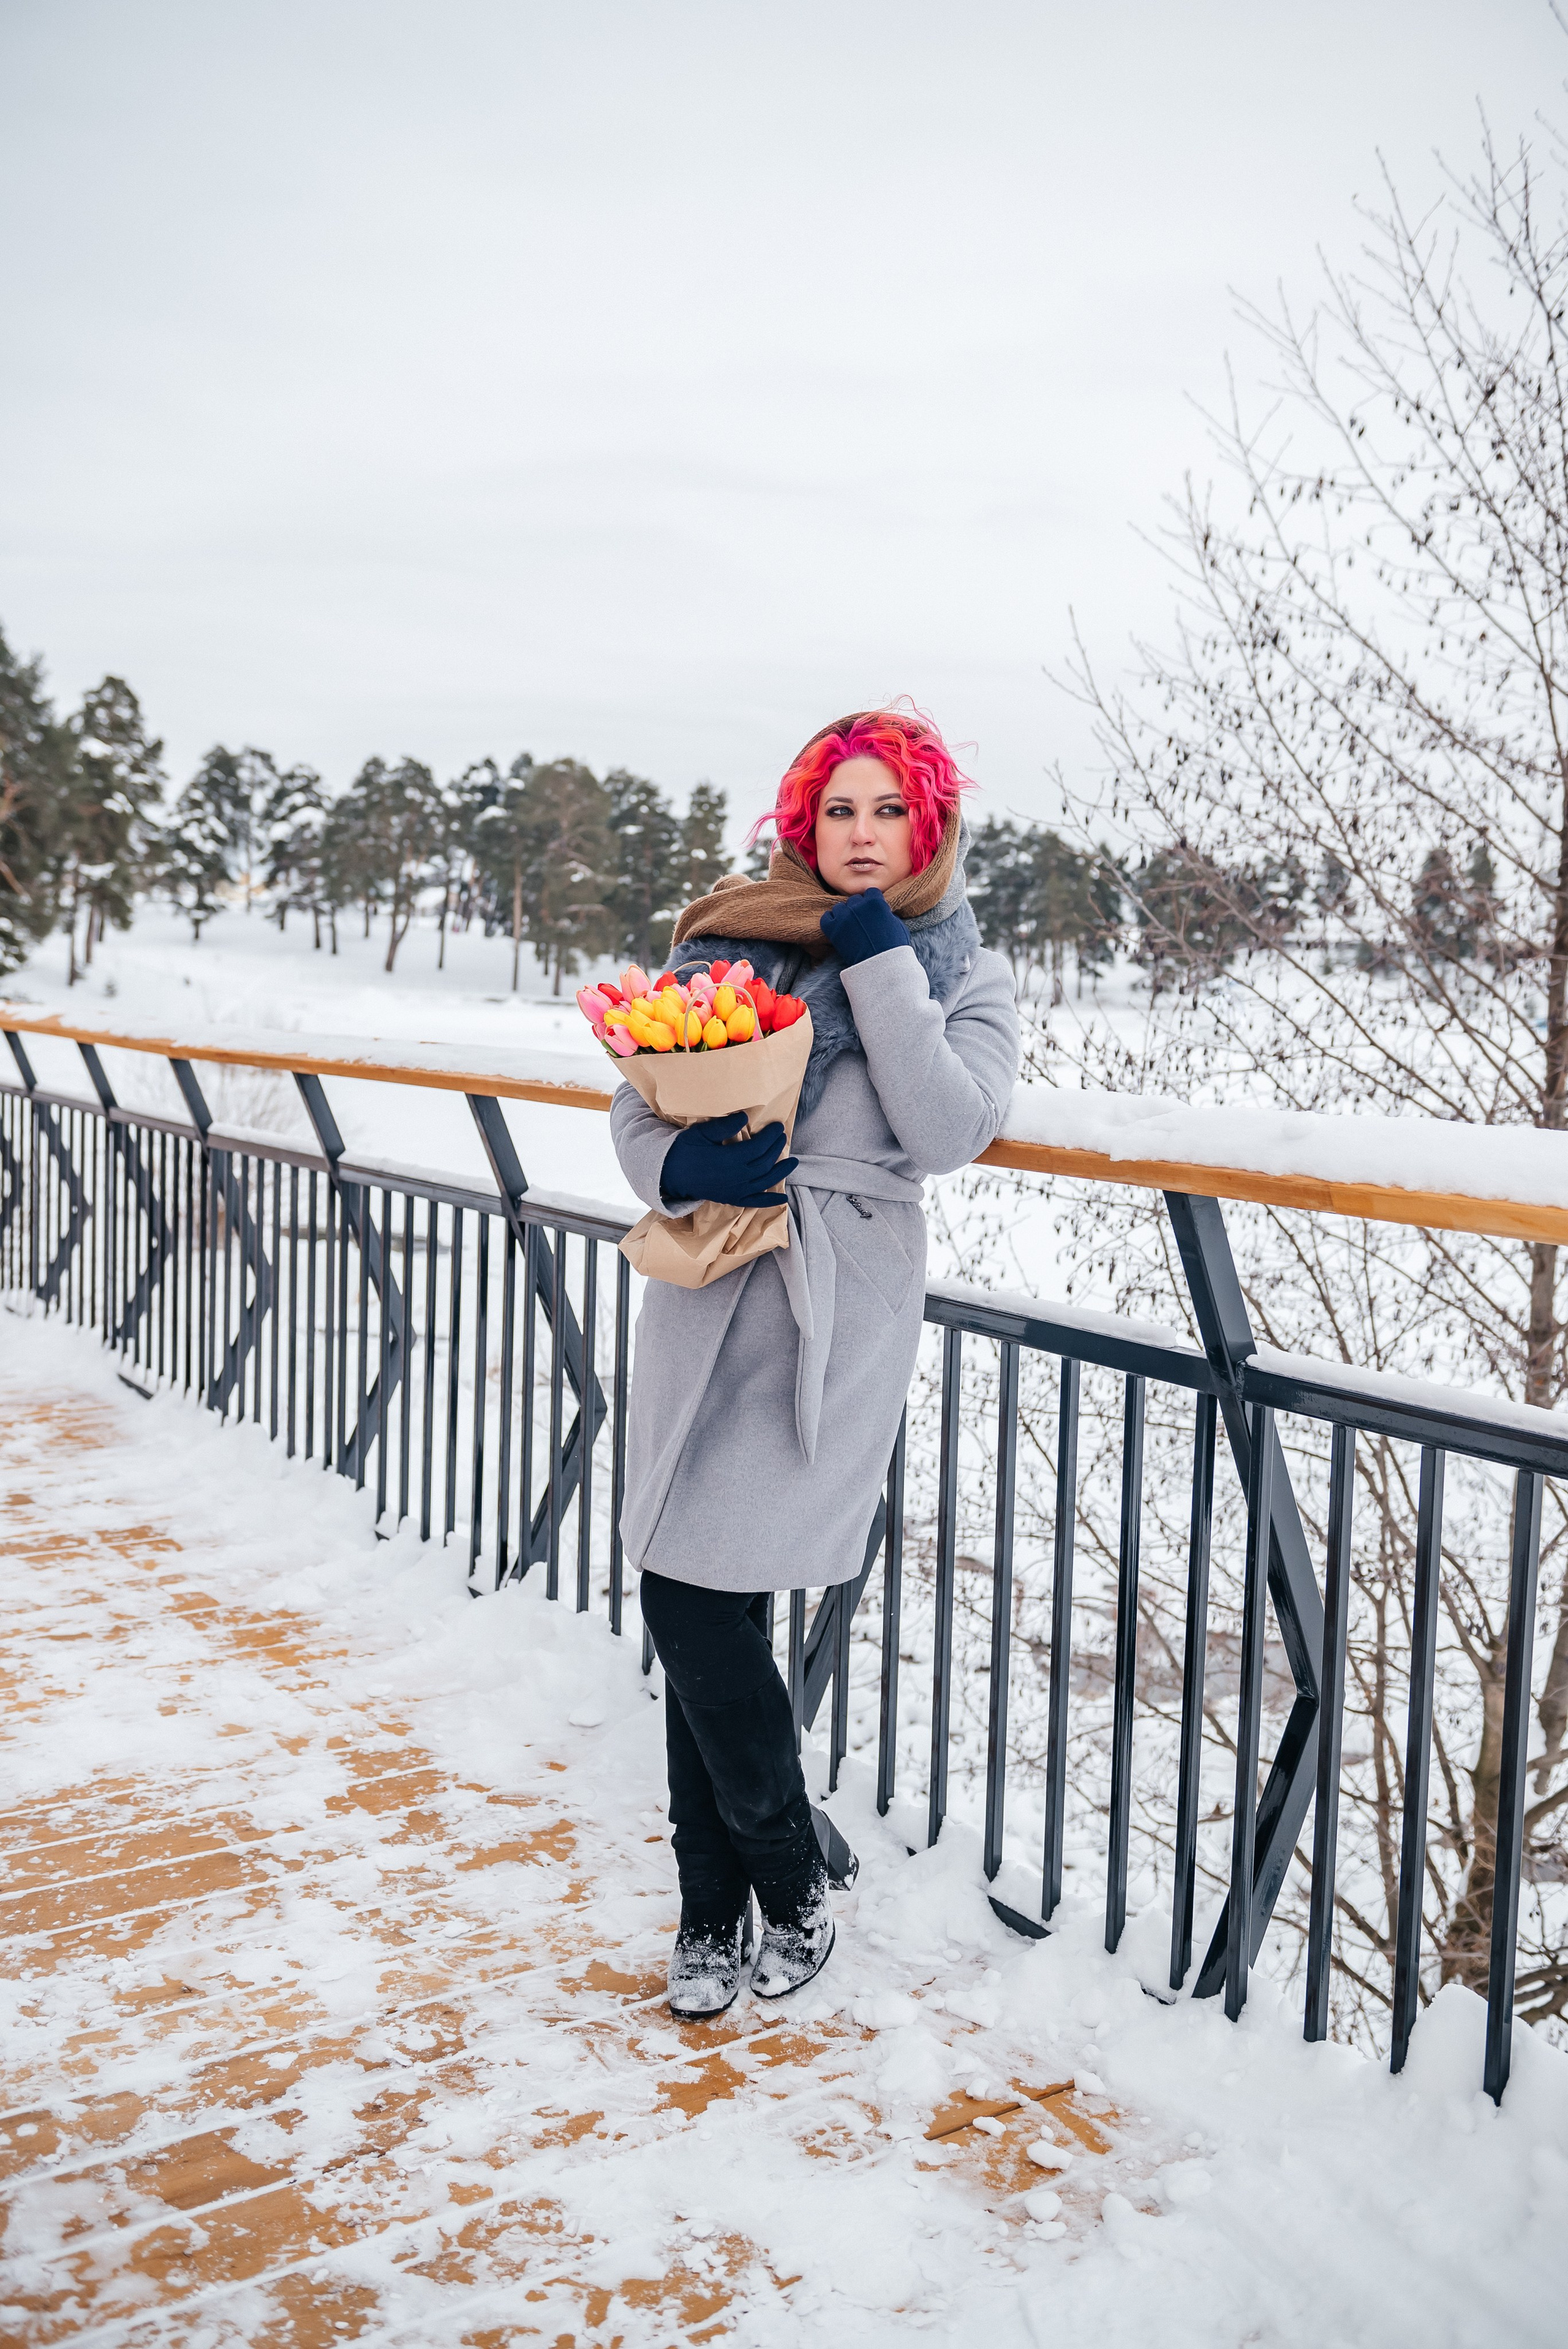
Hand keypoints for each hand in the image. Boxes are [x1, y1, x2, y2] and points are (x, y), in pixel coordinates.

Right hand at [661, 1112, 797, 1208]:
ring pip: (764, 1182)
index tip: (778, 1127)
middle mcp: (737, 1178)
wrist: (669, 1173)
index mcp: (730, 1160)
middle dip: (776, 1149)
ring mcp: (735, 1190)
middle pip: (764, 1163)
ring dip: (780, 1172)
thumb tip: (745, 1118)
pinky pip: (754, 1202)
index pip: (758, 1147)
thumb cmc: (684, 1149)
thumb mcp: (702, 1133)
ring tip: (793, 1162)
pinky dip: (769, 1201)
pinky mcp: (731, 1199)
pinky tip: (782, 1199)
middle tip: (782, 1137)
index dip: (770, 1136)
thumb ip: (724, 1126)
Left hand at [818, 885, 910, 965]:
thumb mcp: (897, 924)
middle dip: (858, 908)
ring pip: (839, 908)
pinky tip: (837, 927)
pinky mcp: (833, 929)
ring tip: (849, 926)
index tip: (872, 909)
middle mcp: (857, 906)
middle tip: (861, 921)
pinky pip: (826, 918)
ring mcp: (843, 917)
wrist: (880, 965)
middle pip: (854, 900)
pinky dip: (831, 921)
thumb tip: (881, 911)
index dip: (872, 901)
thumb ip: (885, 913)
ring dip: (844, 914)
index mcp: (874, 902)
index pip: (870, 892)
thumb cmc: (893, 947)